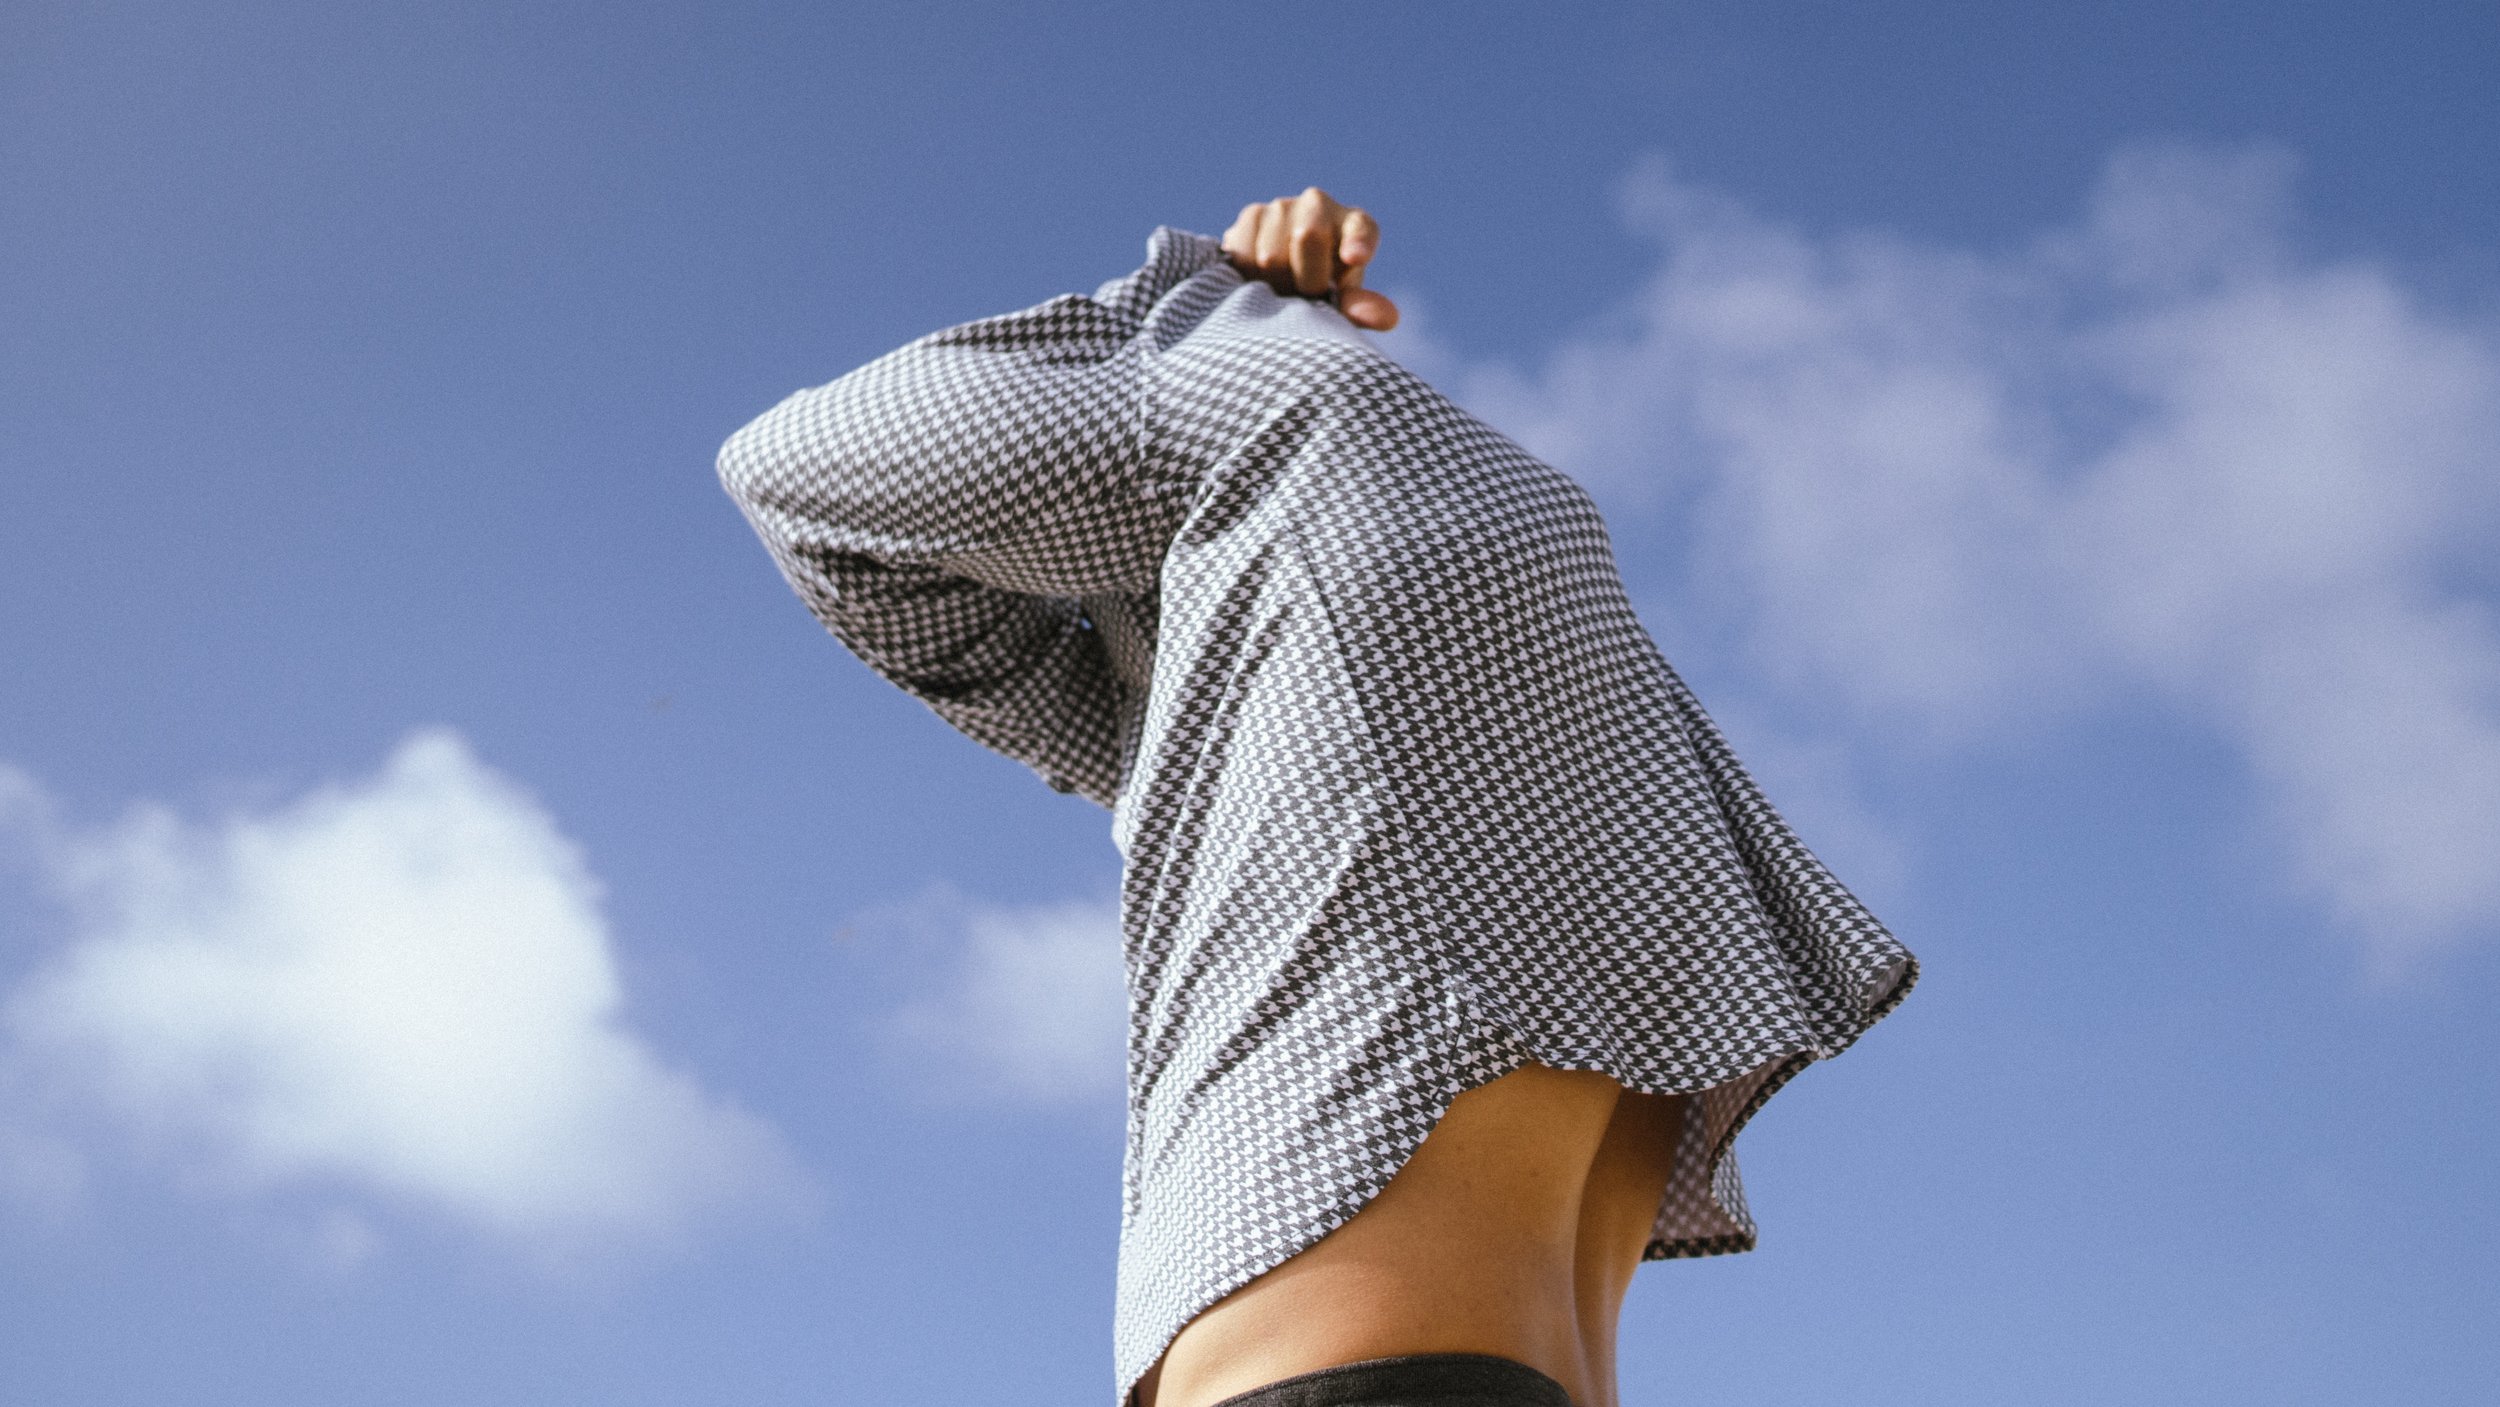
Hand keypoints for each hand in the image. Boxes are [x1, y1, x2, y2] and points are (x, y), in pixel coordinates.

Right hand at [1221, 187, 1400, 331]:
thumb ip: (1360, 308)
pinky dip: (1248, 275)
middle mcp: (1320, 205)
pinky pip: (1243, 252)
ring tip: (1280, 289)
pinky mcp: (1251, 216)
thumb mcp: (1341, 303)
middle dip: (1306, 278)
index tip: (1355, 258)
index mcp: (1355, 224)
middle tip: (1306, 295)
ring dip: (1274, 282)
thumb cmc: (1321, 292)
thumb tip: (1388, 318)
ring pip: (1271, 252)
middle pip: (1308, 235)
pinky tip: (1256, 278)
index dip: (1358, 241)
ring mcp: (1284, 206)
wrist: (1276, 281)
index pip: (1361, 227)